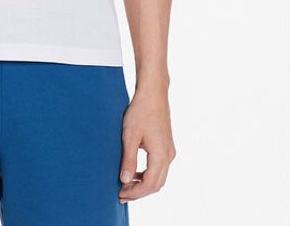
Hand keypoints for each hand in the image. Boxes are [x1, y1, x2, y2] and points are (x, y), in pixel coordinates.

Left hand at [118, 87, 176, 203]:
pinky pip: (159, 168)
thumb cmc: (140, 111)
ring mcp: (169, 151)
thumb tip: (124, 181)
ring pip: (159, 177)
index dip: (135, 193)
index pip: (149, 184)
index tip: (120, 195)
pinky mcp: (167, 146)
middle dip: (139, 192)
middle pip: (156, 184)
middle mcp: (168, 156)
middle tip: (121, 194)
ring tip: (126, 184)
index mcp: (160, 155)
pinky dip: (147, 174)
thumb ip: (128, 160)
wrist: (153, 93)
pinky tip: (134, 172)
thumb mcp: (130, 136)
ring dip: (143, 184)